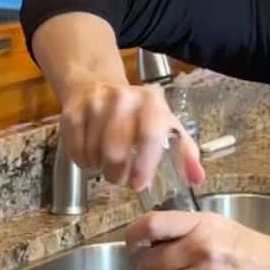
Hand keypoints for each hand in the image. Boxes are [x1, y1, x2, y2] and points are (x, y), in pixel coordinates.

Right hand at [59, 81, 203, 191]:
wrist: (96, 85)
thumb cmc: (137, 114)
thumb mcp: (166, 126)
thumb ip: (185, 152)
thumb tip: (197, 178)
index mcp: (151, 101)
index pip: (149, 134)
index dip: (145, 164)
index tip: (139, 184)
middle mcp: (123, 98)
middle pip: (116, 150)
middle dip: (118, 174)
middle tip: (121, 178)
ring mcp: (94, 103)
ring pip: (96, 153)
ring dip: (101, 168)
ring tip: (107, 164)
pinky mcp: (72, 113)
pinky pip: (77, 151)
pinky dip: (84, 162)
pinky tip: (92, 156)